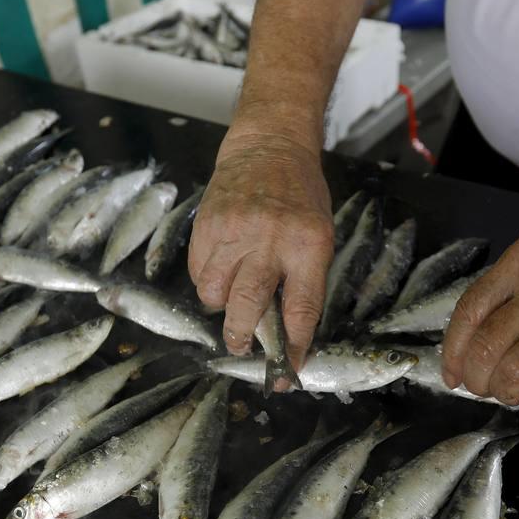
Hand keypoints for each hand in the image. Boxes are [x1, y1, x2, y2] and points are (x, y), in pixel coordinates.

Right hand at [189, 126, 333, 367]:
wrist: (269, 147)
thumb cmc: (300, 196)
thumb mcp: (319, 234)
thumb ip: (303, 278)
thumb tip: (286, 332)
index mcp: (309, 245)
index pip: (301, 310)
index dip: (293, 347)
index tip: (289, 371)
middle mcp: (270, 240)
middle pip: (249, 307)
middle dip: (243, 339)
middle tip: (242, 349)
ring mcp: (234, 231)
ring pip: (214, 293)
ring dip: (220, 306)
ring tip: (230, 298)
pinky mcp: (207, 224)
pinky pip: (199, 271)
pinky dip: (207, 280)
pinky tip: (220, 267)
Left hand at [440, 203, 518, 416]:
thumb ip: (518, 287)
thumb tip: (482, 333)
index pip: (469, 312)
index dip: (453, 351)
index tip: (452, 372)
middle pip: (485, 348)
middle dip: (476, 379)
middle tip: (485, 387)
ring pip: (514, 374)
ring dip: (506, 393)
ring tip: (515, 393)